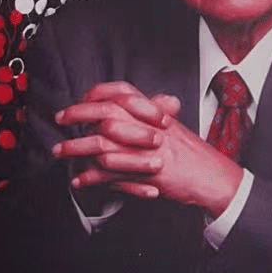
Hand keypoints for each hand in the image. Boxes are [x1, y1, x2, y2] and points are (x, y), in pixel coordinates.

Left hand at [54, 82, 241, 216]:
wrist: (211, 176)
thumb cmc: (193, 154)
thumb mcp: (174, 126)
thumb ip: (155, 113)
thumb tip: (142, 103)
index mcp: (152, 111)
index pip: (118, 91)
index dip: (94, 94)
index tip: (78, 100)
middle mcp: (147, 126)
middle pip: (104, 113)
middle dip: (76, 115)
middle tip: (60, 120)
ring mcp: (144, 149)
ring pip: (101, 144)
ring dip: (76, 148)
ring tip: (60, 152)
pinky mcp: (143, 172)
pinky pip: (109, 174)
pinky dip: (91, 178)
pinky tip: (79, 181)